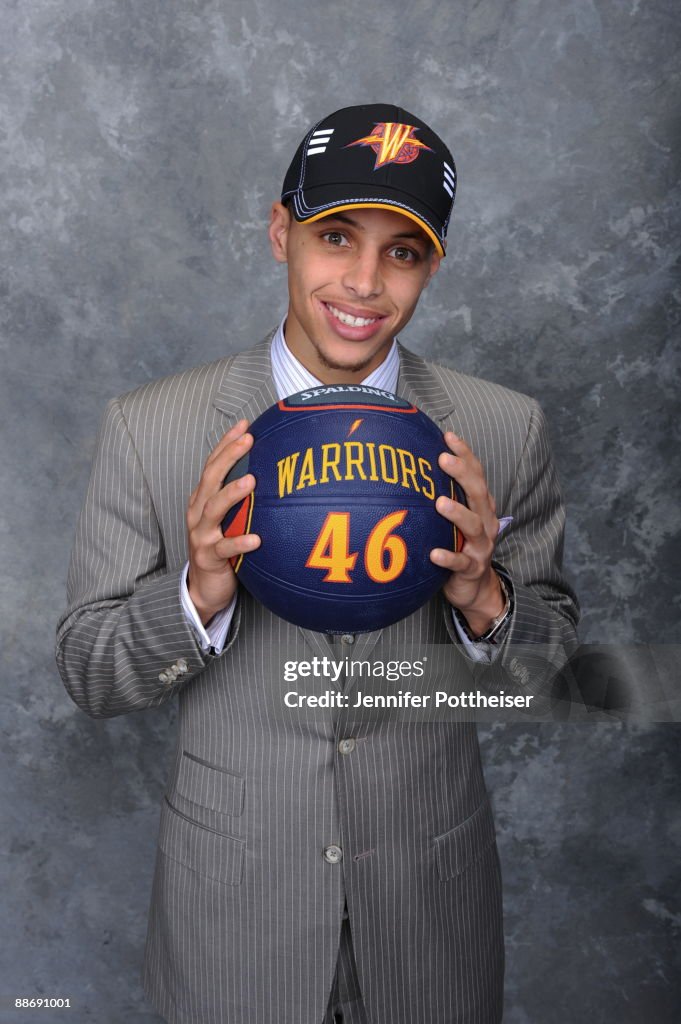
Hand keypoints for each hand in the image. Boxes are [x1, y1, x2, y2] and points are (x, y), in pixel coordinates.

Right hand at [186, 419, 259, 624]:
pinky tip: (257, 539)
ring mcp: (201, 534)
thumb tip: (274, 475)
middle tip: (249, 439)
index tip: (245, 425)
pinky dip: (239, 541)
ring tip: (251, 481)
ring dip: (232, 493)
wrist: (204, 588)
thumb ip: (243, 499)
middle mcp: (198, 512)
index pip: (212, 464)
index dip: (226, 443)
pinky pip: (224, 548)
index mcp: (202, 499)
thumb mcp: (229, 519)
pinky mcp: (208, 557)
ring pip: (213, 509)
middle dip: (228, 456)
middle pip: (211, 478)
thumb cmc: (222, 548)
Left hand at [430, 431, 504, 636]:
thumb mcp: (454, 520)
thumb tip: (411, 469)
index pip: (477, 474)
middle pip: (479, 494)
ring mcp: (480, 547)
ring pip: (474, 526)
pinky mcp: (471, 569)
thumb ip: (442, 496)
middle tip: (443, 459)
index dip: (465, 454)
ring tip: (439, 502)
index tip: (447, 436)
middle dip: (462, 474)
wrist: (474, 588)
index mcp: (481, 507)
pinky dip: (448, 557)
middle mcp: (486, 523)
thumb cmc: (458, 546)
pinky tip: (433, 553)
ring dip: (458, 513)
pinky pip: (460, 562)